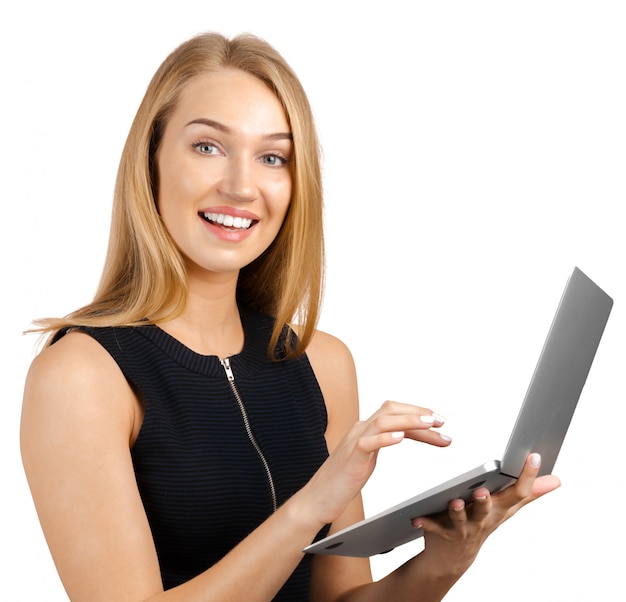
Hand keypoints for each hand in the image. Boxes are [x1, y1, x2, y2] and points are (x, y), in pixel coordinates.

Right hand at [299, 400, 450, 526]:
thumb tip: (403, 433)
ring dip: (410, 421)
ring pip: (383, 421)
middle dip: (419, 413)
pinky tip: (401, 438)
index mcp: (365, 430)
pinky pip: (368, 442)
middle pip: (391, 410)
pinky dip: (386, 438)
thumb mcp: (368, 457)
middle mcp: (360, 430)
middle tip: (442, 422)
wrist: (317, 499)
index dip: (418, 415)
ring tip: (430, 425)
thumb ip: (382, 442)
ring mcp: (354, 441)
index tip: (440, 422)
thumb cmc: (342, 481)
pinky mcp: (351, 458)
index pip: (395, 413)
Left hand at [412, 453, 560, 578]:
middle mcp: (482, 519)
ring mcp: (462, 527)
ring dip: (457, 511)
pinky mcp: (441, 531)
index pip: (518, 492)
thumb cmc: (481, 524)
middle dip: (486, 500)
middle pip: (487, 508)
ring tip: (454, 502)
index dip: (527, 476)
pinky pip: (432, 527)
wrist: (453, 556)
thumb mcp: (507, 509)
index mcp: (499, 509)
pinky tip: (418, 518)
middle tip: (484, 490)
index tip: (533, 456)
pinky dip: (426, 523)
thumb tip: (556, 479)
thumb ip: (530, 493)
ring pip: (460, 519)